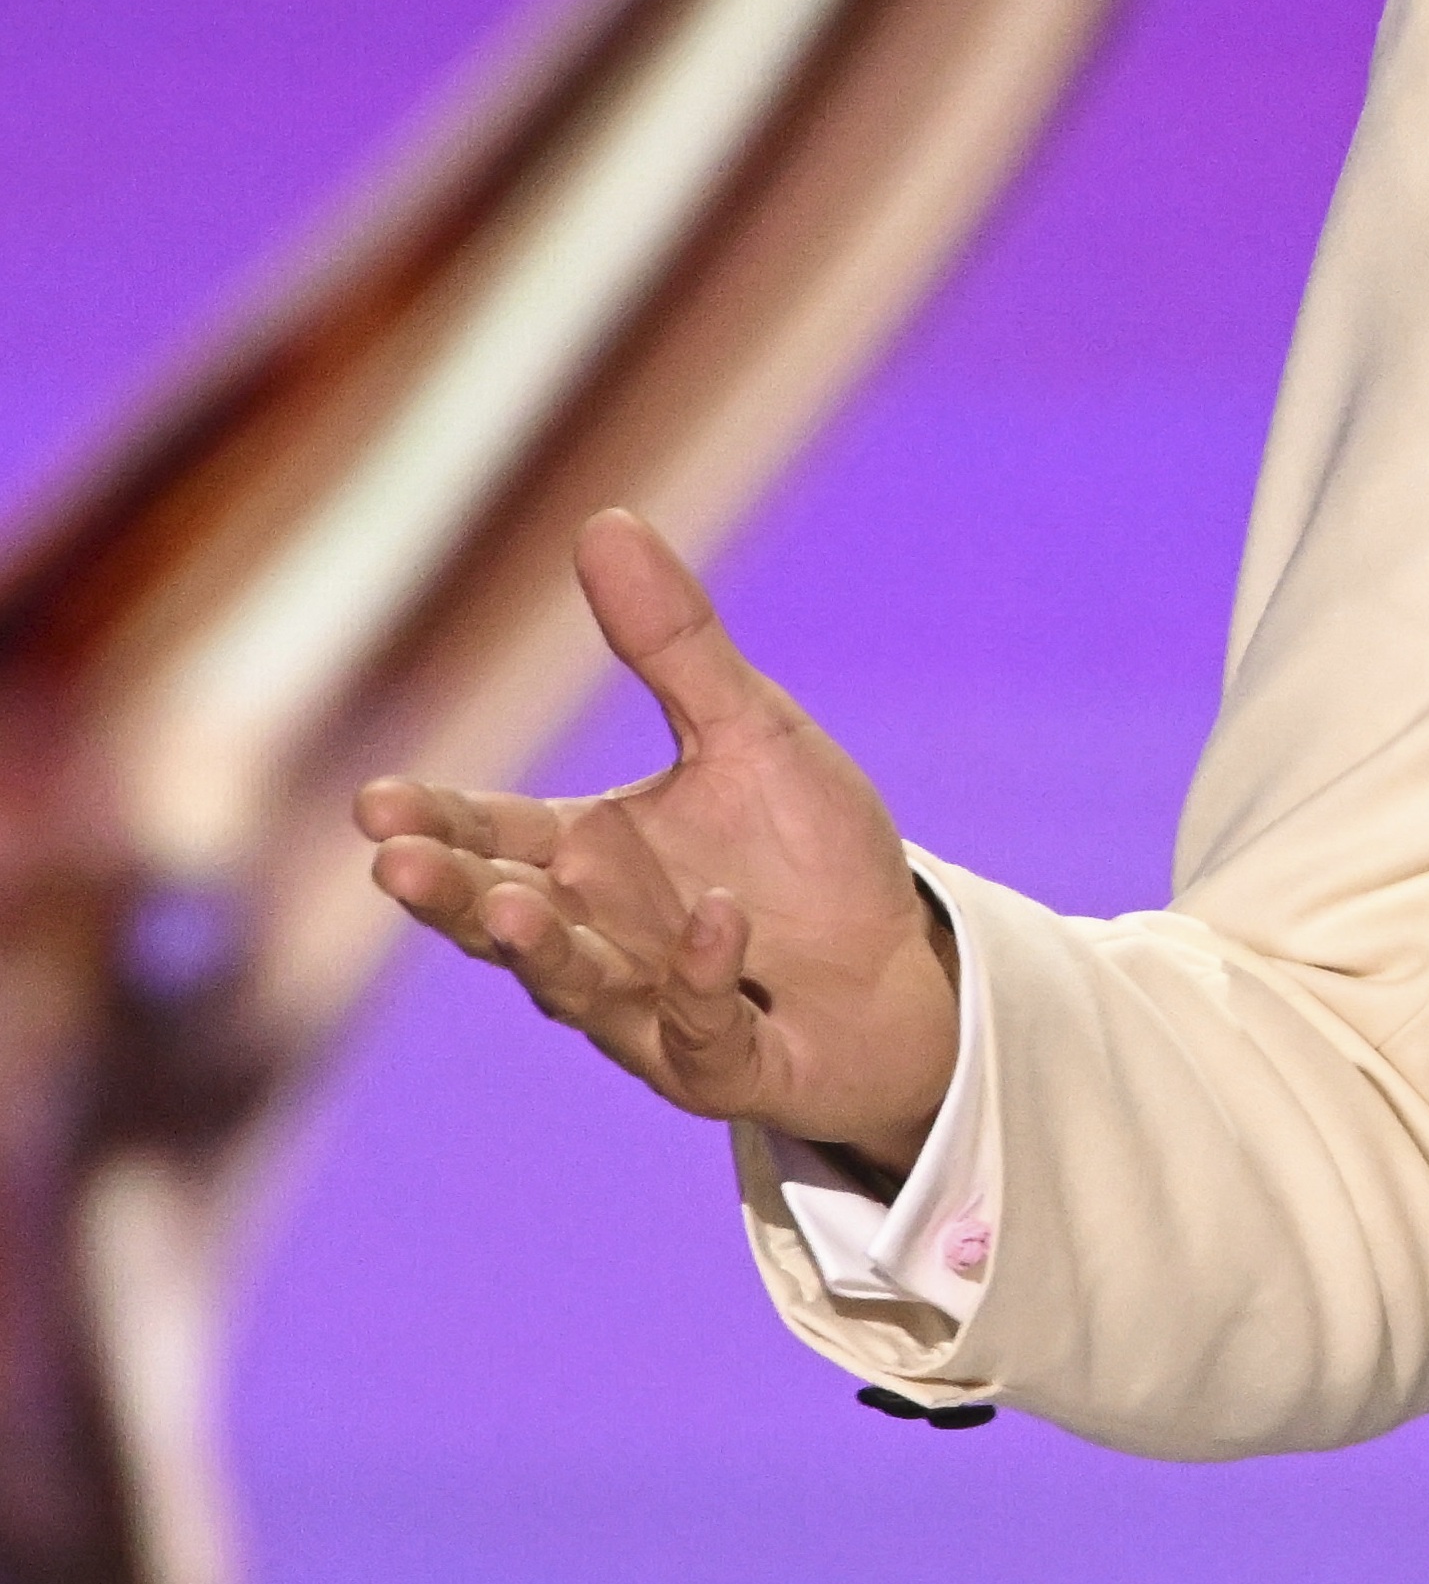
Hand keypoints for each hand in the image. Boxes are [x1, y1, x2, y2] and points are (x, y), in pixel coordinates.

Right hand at [356, 509, 960, 1168]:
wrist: (901, 967)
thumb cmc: (808, 853)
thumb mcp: (752, 730)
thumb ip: (674, 644)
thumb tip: (603, 520)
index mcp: (588, 855)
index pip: (488, 833)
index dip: (431, 823)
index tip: (372, 806)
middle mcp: (599, 935)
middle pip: (501, 918)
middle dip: (450, 896)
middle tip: (396, 866)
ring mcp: (650, 1010)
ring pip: (576, 987)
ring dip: (546, 952)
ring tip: (516, 908)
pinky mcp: (722, 1063)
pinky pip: (701, 1027)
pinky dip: (704, 975)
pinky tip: (721, 920)